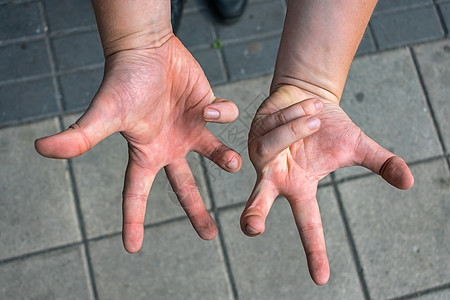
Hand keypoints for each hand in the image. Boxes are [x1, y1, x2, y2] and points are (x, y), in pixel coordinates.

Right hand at [35, 35, 241, 252]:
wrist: (148, 48)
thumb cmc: (124, 79)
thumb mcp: (105, 113)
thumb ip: (81, 136)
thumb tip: (41, 148)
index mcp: (145, 153)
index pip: (135, 193)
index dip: (133, 220)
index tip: (132, 247)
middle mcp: (169, 146)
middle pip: (183, 187)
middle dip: (196, 211)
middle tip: (209, 235)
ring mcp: (190, 129)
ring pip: (214, 154)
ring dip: (224, 160)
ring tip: (231, 164)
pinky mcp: (207, 109)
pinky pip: (224, 118)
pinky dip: (223, 115)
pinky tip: (211, 108)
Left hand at [240, 85, 413, 284]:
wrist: (309, 97)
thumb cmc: (331, 127)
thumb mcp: (357, 146)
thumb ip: (381, 164)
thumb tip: (409, 181)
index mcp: (300, 187)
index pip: (308, 222)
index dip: (315, 250)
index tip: (321, 278)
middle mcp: (276, 176)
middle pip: (261, 200)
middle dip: (255, 213)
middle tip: (252, 228)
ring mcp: (261, 156)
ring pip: (274, 146)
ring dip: (299, 128)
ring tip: (315, 116)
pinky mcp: (253, 135)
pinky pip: (272, 125)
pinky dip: (294, 113)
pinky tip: (302, 108)